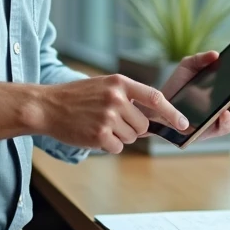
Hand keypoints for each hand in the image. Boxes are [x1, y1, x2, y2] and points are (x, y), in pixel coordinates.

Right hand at [35, 74, 189, 153]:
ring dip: (119, 136)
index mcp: (120, 82)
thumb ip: (128, 98)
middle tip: (112, 122)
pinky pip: (117, 147)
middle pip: (143, 124)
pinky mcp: (99, 134)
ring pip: (131, 137)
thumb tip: (153, 120)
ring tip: (98, 125)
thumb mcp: (104, 87)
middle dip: (133, 128)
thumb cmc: (76, 97)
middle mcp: (116, 98)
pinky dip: (108, 145)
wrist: (47, 106)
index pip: (155, 97)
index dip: (172, 112)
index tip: (183, 123)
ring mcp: (108, 116)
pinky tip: (92, 134)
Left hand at [147, 51, 229, 142]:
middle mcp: (229, 106)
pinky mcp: (210, 131)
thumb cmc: (177, 86)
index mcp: (228, 91)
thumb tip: (216, 54)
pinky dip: (226, 120)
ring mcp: (221, 119)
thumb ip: (201, 59)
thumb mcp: (188, 66)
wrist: (158, 106)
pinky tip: (224, 112)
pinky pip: (224, 128)